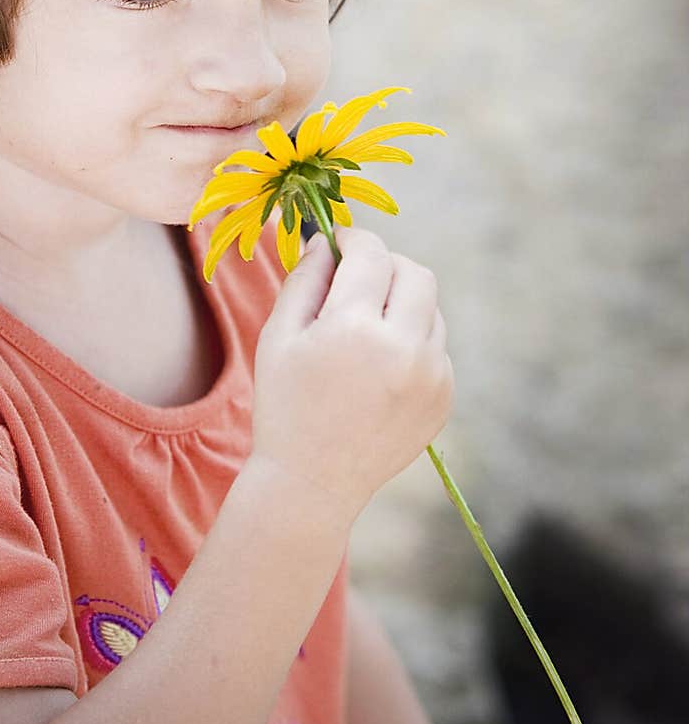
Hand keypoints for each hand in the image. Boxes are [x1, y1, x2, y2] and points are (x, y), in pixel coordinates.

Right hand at [251, 225, 453, 527]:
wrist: (313, 483)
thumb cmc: (285, 404)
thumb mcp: (278, 336)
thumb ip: (304, 279)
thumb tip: (328, 240)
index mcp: (355, 328)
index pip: (371, 253)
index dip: (353, 239)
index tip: (340, 243)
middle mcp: (403, 348)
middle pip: (415, 273)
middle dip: (386, 266)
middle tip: (357, 282)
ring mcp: (431, 376)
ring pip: (431, 309)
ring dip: (402, 305)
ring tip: (365, 333)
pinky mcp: (444, 398)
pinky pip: (436, 347)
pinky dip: (412, 342)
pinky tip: (379, 369)